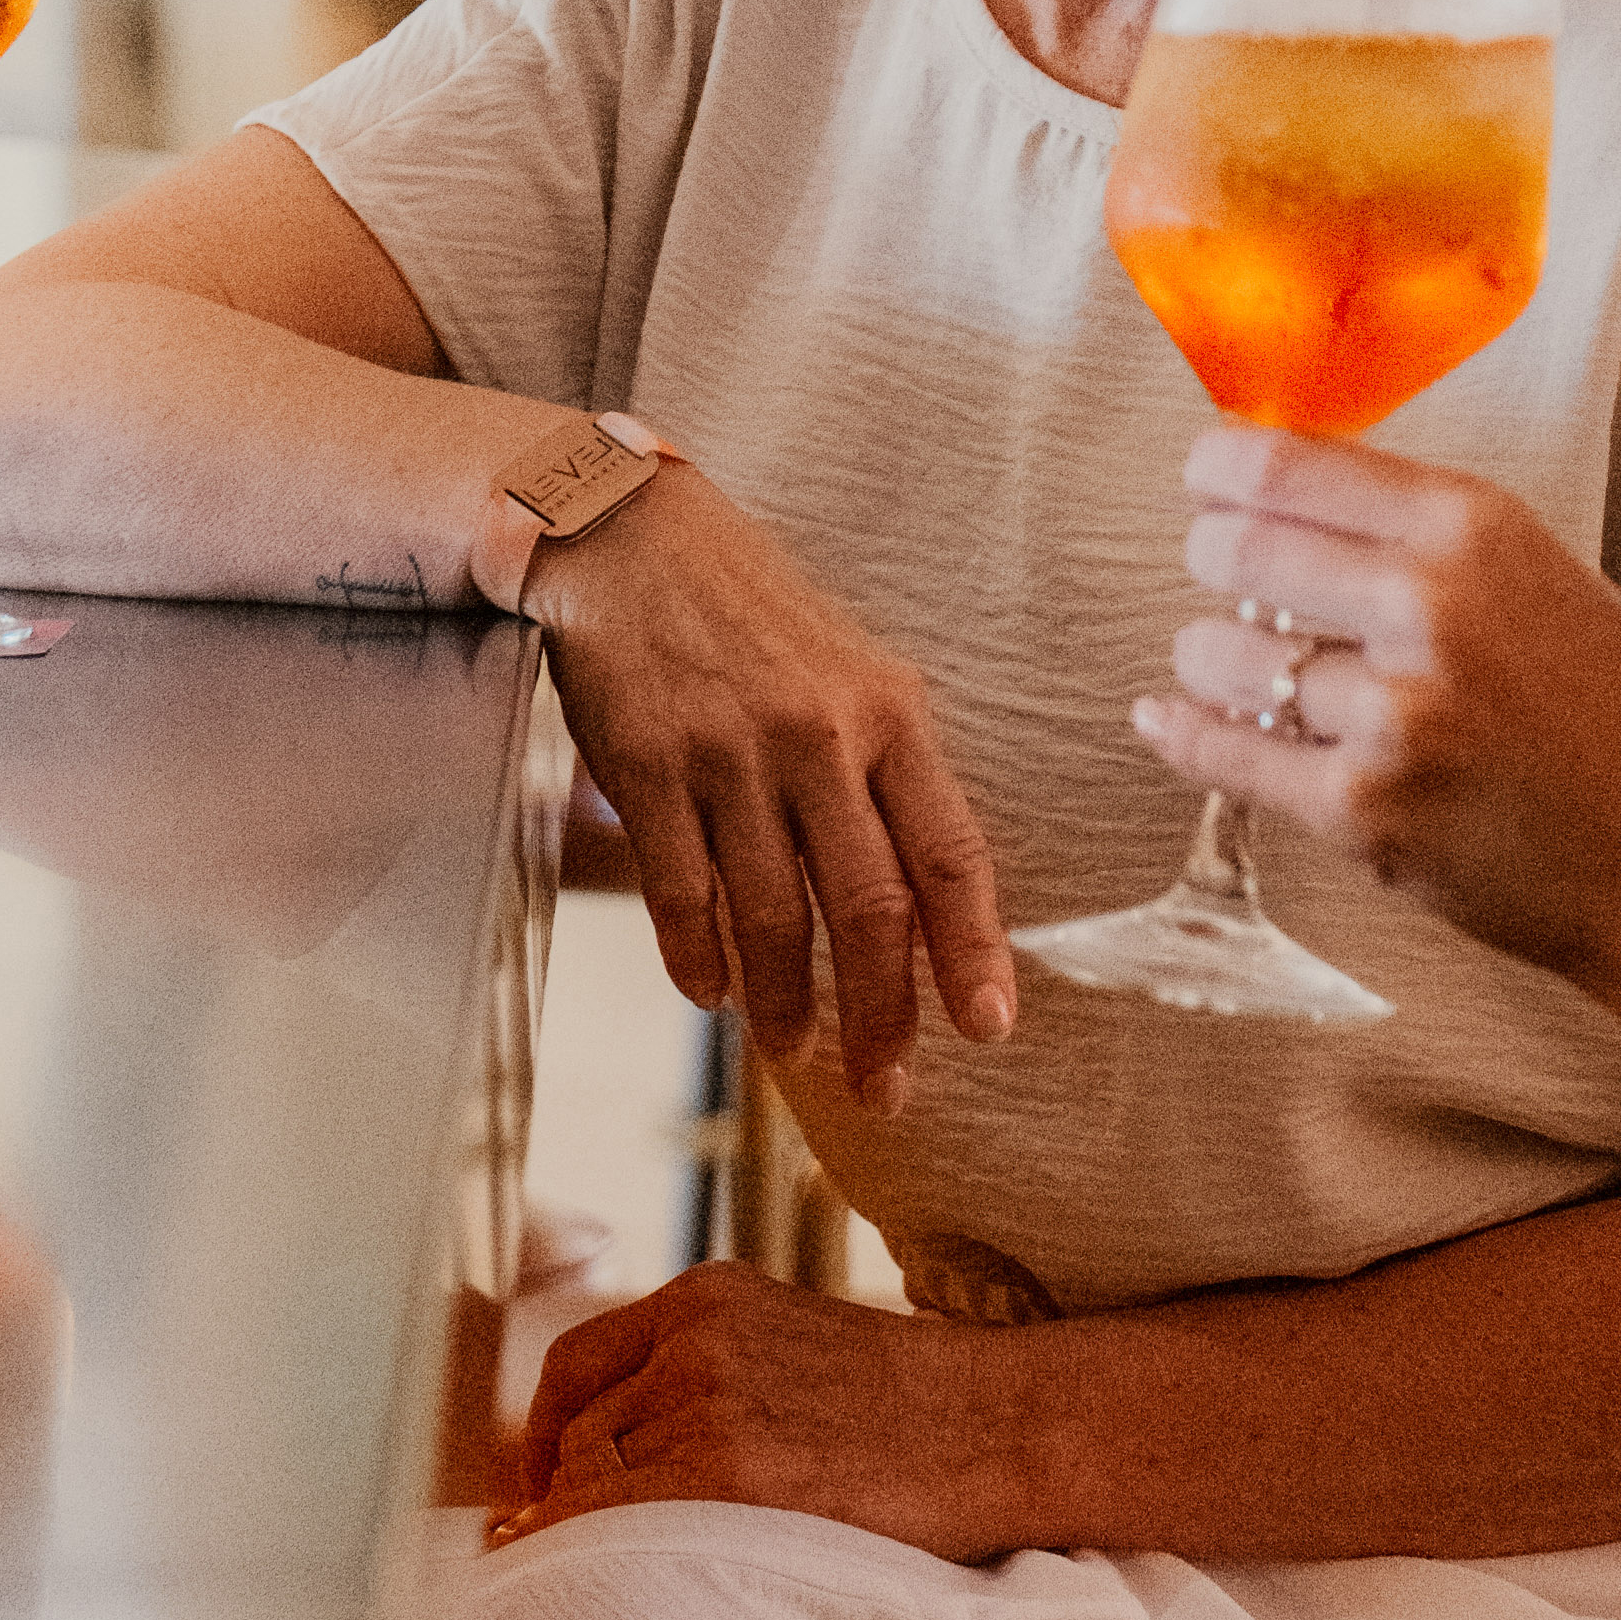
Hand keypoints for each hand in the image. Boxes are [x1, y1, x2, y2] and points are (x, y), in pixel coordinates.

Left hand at [496, 1261, 1046, 1560]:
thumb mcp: (792, 1345)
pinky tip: (627, 1592)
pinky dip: (605, 1564)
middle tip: (571, 1565)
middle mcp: (694, 1338)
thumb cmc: (913, 1406)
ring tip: (617, 1586)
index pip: (574, 1367)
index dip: (542, 1442)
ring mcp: (709, 1401)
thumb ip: (702, 1376)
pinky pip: (620, 1529)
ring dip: (595, 1543)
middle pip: (577, 1438)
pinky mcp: (730, 1473)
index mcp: (707, 1297)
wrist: (1002, 1423)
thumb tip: (600, 1463)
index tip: (543, 1497)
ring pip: (593, 1489)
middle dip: (570, 1505)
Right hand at [521, 473, 1019, 1101]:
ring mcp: (729, 754)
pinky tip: (712, 992)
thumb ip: (889, 773)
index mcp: (890, 713)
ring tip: (793, 1048)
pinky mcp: (646, 766)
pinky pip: (682, 891)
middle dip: (882, 1013)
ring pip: (772, 916)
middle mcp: (819, 737)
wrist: (631, 537)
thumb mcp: (853, 671)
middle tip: (886, 1083)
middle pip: (868, 907)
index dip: (973, 949)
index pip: (950, 854)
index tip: (989, 1026)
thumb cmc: (753, 614)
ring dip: (786, 1004)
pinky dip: (699, 958)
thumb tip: (926, 900)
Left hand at [1146, 429, 1620, 1014]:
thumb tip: (1303, 499)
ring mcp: (1390, 714)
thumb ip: (1434, 541)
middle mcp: (1426, 606)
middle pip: (1236, 550)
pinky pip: (1229, 755)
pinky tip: (1166, 718)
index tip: (1206, 480)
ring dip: (1215, 658)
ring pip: (1224, 656)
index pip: (1285, 465)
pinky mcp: (1365, 811)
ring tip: (1235, 663)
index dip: (1221, 470)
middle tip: (1226, 572)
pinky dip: (1188, 734)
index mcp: (1475, 528)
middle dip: (1219, 561)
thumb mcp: (1551, 580)